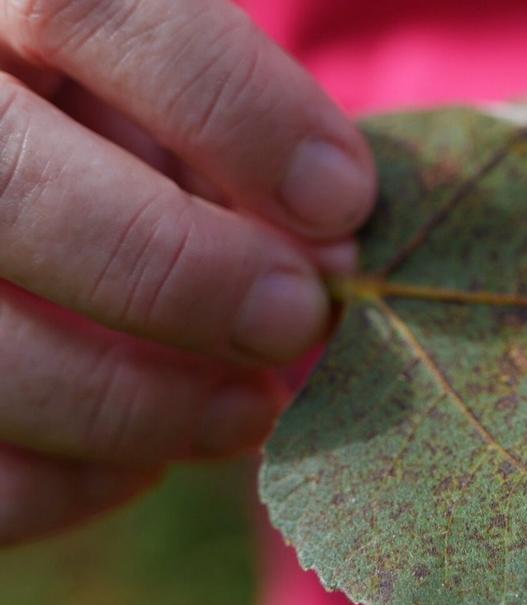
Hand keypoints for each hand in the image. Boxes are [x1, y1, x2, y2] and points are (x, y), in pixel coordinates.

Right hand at [0, 0, 375, 544]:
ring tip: (250, 411)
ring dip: (135, 400)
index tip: (344, 200)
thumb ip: (232, 149)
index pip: (88, 10)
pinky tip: (142, 468)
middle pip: (13, 188)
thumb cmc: (118, 138)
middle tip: (298, 318)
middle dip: (182, 271)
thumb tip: (333, 253)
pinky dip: (63, 485)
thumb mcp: (162, 103)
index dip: (234, 108)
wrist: (34, 199)